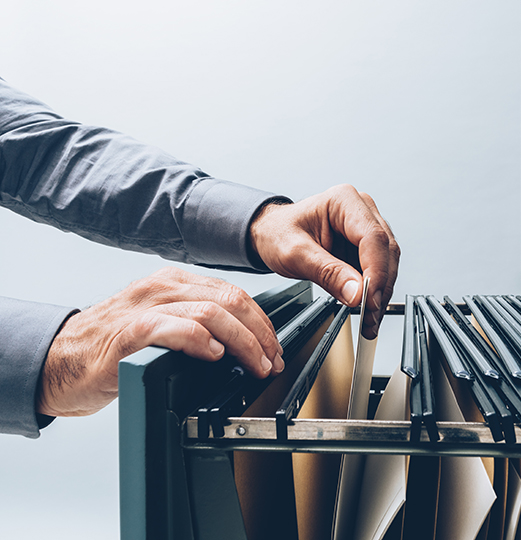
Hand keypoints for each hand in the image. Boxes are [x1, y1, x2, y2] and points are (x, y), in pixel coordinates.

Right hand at [36, 267, 283, 416]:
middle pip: (230, 300)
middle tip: (271, 360)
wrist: (59, 361)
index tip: (273, 347)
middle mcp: (162, 287)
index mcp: (173, 283)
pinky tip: (215, 356)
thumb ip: (196, 323)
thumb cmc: (111, 347)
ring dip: (242, 341)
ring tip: (254, 364)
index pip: (233, 293)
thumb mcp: (161, 324)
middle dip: (260, 333)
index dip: (261, 322)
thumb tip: (241, 342)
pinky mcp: (129, 333)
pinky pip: (175, 328)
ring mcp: (145, 307)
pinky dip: (202, 341)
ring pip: (211, 312)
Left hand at [250, 184, 399, 338]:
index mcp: (344, 201)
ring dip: (381, 294)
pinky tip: (367, 309)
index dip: (376, 271)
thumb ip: (327, 273)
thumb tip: (357, 293)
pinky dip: (375, 293)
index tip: (369, 299)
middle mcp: (362, 211)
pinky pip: (380, 271)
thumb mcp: (295, 254)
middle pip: (386, 251)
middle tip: (369, 316)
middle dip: (380, 288)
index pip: (373, 238)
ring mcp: (367, 228)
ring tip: (368, 319)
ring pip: (388, 263)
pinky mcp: (367, 247)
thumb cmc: (278, 233)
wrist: (271, 234)